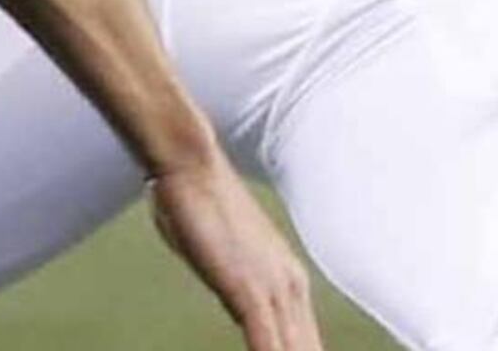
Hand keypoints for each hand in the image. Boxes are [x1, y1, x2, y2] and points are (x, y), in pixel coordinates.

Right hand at [147, 151, 322, 350]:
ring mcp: (275, 288)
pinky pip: (269, 345)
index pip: (307, 347)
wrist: (190, 165)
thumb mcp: (227, 260)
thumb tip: (242, 308)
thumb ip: (239, 290)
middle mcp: (292, 288)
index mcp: (290, 282)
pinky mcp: (250, 289)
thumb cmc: (199, 207)